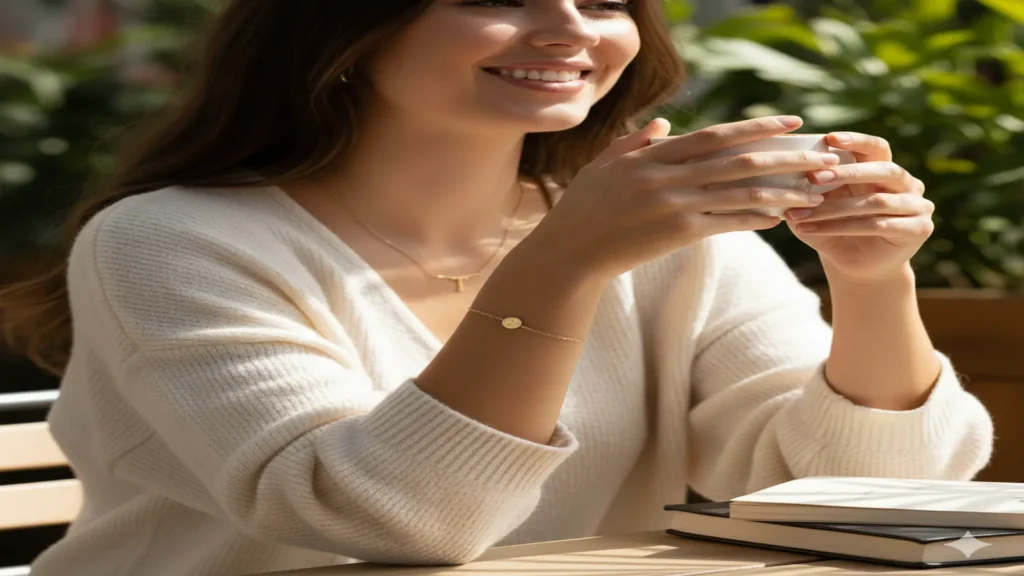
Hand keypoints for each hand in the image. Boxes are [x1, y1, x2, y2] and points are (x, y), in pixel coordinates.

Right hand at [523, 116, 839, 280]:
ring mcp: (673, 205)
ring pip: (740, 194)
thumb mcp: (604, 165)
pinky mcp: (677, 234)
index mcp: (652, 155)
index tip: (789, 123)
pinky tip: (779, 217)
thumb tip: (663, 128)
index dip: (756, 128)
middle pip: (739, 161)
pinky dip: (755, 219)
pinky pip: (726, 223)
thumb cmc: (583, 207)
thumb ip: (635, 144)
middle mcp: (667, 176)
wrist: (569, 251)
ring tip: (813, 190)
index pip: (715, 135)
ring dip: (781, 191)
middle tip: (822, 155)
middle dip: (785, 157)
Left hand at [783, 132, 932, 283]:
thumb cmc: (834, 229)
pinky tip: (812, 231)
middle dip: (845, 173)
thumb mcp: (820, 204)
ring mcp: (918, 206)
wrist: (855, 266)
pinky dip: (842, 227)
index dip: (856, 141)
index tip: (829, 138)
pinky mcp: (919, 229)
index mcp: (885, 170)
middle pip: (883, 170)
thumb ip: (810, 186)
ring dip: (835, 208)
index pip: (876, 147)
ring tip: (800, 215)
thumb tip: (784, 164)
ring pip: (876, 201)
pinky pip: (879, 225)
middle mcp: (907, 184)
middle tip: (813, 178)